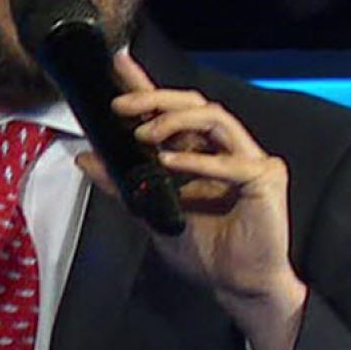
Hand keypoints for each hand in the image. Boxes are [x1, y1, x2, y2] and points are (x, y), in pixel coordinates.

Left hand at [76, 50, 304, 349]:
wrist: (236, 287)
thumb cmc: (204, 252)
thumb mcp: (150, 214)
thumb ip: (122, 184)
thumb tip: (85, 157)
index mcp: (198, 152)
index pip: (170, 111)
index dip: (146, 85)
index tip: (118, 63)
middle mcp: (224, 148)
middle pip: (193, 103)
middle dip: (155, 98)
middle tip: (121, 106)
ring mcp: (248, 159)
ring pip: (213, 117)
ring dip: (174, 121)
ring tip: (145, 135)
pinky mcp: (265, 177)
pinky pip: (232, 160)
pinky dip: (200, 161)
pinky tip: (172, 163)